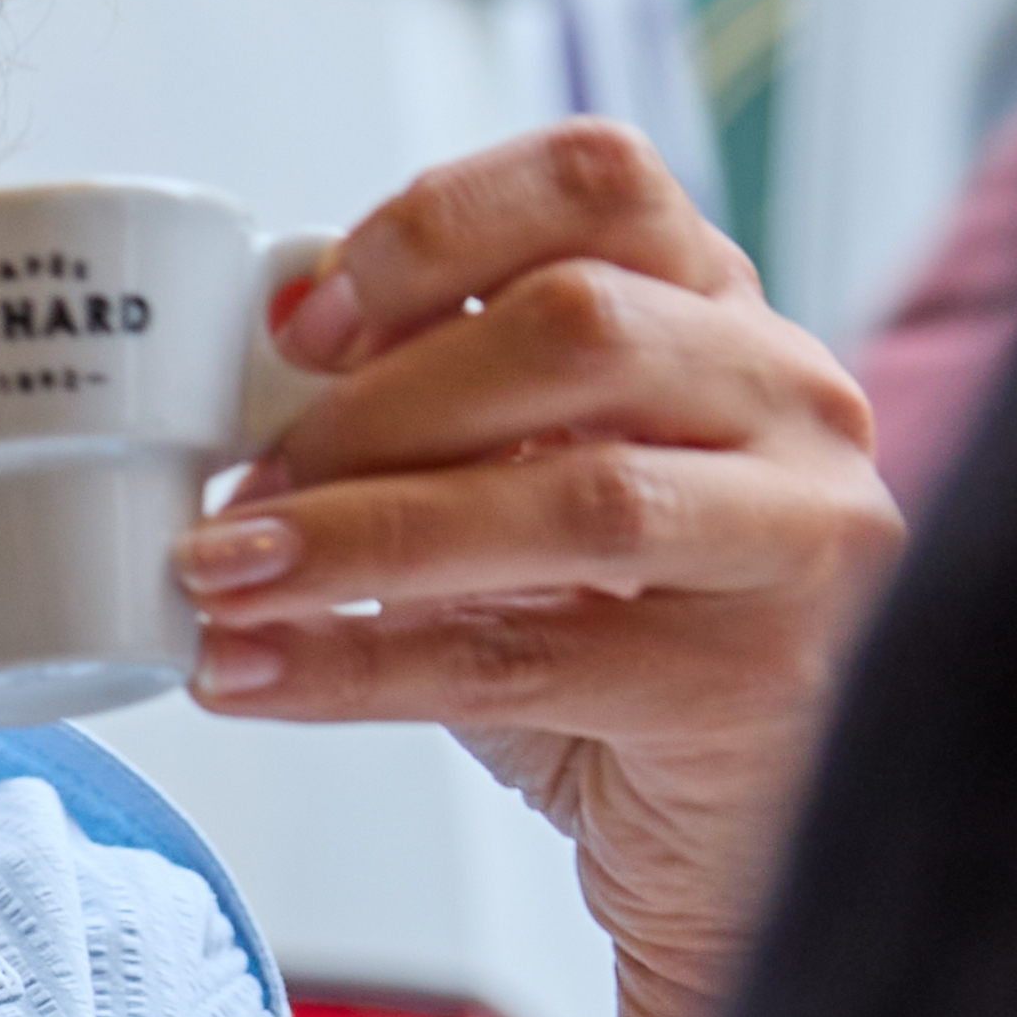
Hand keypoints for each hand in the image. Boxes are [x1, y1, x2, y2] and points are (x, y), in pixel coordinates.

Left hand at [174, 120, 897, 1016]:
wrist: (729, 833)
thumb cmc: (617, 635)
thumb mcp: (535, 483)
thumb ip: (442, 404)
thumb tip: (260, 358)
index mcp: (723, 314)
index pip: (599, 183)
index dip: (434, 228)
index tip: (305, 324)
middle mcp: (789, 404)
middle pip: (579, 327)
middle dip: (378, 403)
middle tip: (248, 480)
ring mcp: (795, 541)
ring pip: (570, 499)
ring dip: (358, 532)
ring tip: (221, 571)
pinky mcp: (747, 684)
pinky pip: (519, 660)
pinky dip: (353, 665)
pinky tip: (245, 671)